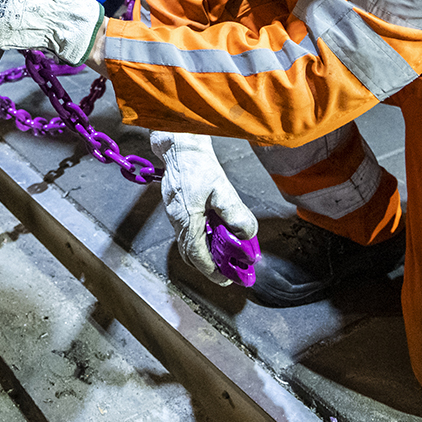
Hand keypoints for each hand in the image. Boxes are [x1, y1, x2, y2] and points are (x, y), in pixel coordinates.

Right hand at [151, 131, 257, 284]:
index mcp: (186, 220)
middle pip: (190, 253)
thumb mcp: (222, 188)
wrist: (179, 143)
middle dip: (209, 265)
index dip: (212, 271)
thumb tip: (246, 234)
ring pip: (189, 242)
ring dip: (206, 250)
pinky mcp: (177, 204)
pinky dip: (202, 237)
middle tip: (227, 270)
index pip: (197, 256)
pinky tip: (216, 229)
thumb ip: (235, 213)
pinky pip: (188, 230)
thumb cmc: (197, 163)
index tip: (226, 279)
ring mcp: (175, 212)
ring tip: (226, 251)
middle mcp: (177, 220)